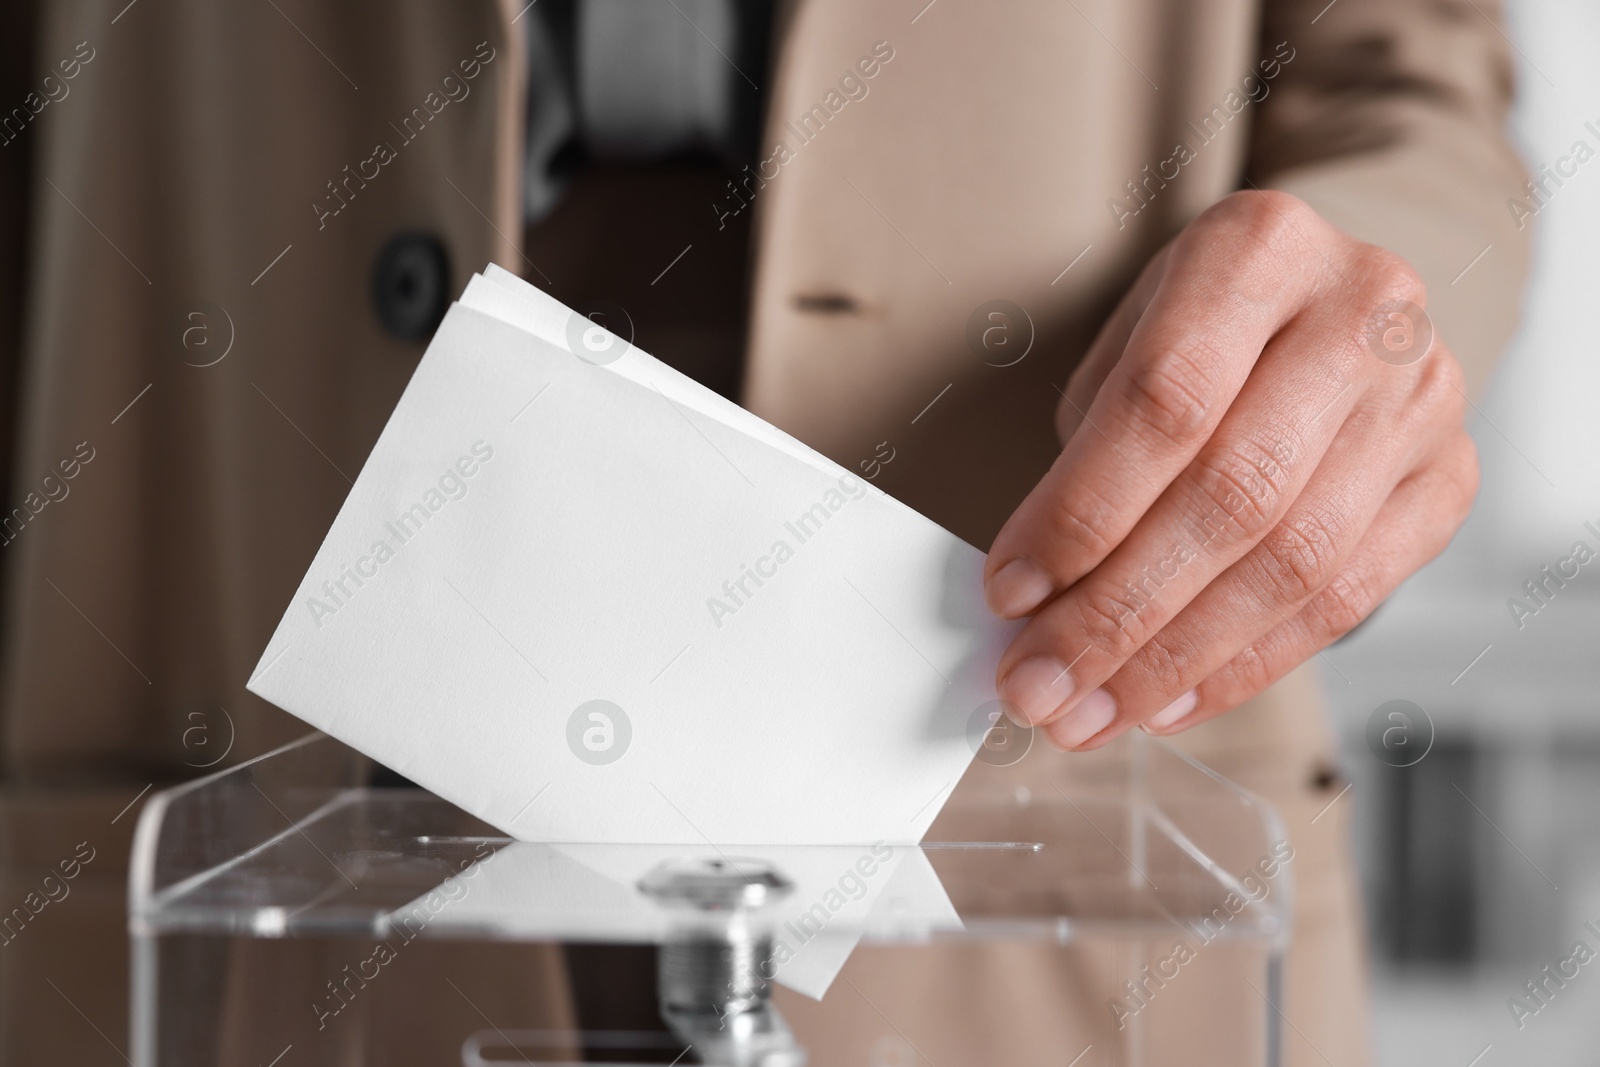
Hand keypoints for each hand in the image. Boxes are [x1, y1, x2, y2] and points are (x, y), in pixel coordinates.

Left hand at [983, 190, 1478, 750]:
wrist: (1327, 301)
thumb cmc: (1203, 327)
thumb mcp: (1131, 339)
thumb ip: (1087, 452)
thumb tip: (1033, 599)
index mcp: (1261, 249)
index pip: (1166, 400)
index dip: (1080, 511)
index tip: (1011, 591)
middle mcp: (1363, 312)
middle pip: (1233, 494)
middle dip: (1118, 611)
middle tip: (1038, 682)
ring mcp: (1422, 399)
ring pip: (1293, 563)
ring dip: (1174, 659)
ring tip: (1089, 711)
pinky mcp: (1448, 480)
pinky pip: (1344, 602)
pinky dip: (1244, 666)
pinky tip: (1167, 702)